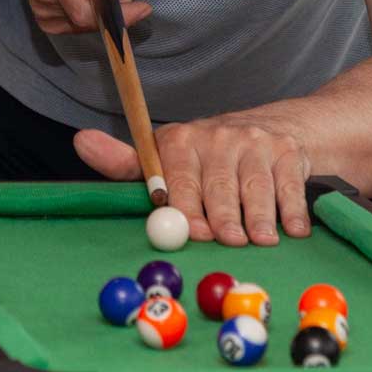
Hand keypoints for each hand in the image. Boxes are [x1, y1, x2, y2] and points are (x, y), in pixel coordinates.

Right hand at [3, 0, 151, 34]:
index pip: (86, 14)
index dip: (118, 15)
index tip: (143, 7)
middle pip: (91, 18)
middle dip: (114, 0)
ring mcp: (41, 7)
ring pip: (85, 21)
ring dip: (102, 3)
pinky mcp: (43, 11)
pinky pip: (74, 22)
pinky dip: (90, 8)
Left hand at [75, 112, 312, 245]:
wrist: (270, 129)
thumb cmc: (205, 158)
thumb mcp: (164, 158)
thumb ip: (126, 163)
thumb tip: (80, 141)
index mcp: (180, 140)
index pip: (178, 176)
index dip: (185, 205)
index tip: (192, 231)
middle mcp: (218, 136)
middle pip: (218, 185)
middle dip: (223, 217)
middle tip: (228, 242)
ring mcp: (256, 143)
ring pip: (255, 188)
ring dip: (258, 220)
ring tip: (260, 242)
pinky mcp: (289, 152)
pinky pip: (290, 188)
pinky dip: (291, 214)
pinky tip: (292, 231)